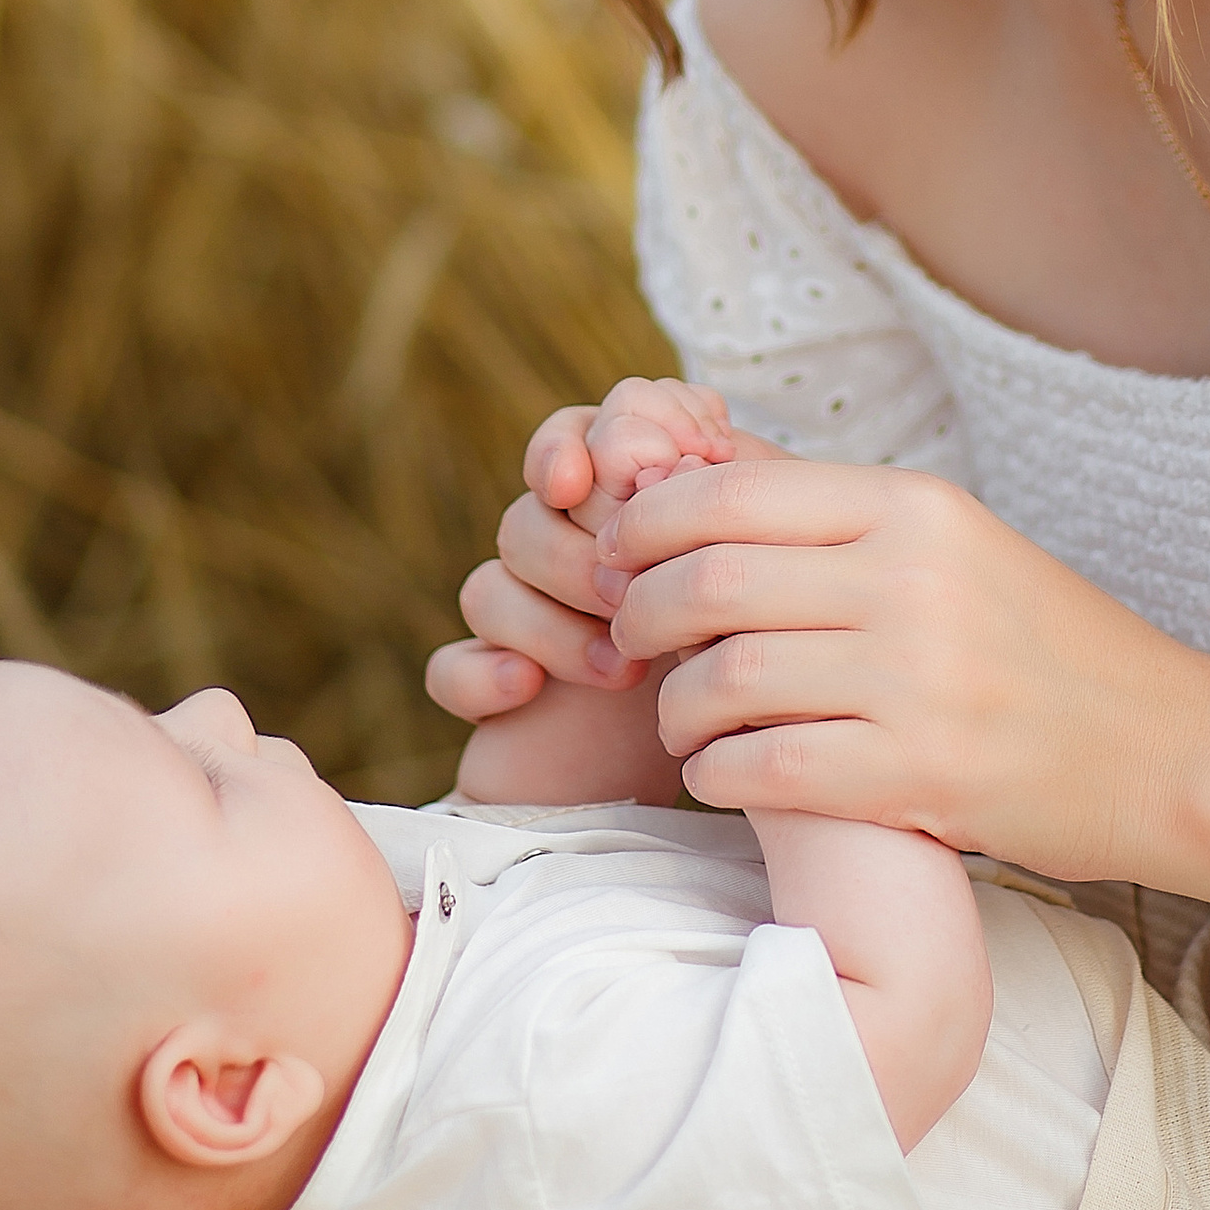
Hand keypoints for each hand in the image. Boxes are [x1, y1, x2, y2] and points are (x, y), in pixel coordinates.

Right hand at [423, 379, 740, 734]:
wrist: (733, 774)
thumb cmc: (756, 650)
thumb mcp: (759, 564)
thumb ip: (717, 495)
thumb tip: (654, 456)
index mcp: (625, 503)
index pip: (575, 435)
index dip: (588, 445)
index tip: (642, 469)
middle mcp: (567, 551)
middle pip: (530, 515)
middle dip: (582, 552)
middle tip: (635, 595)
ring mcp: (524, 623)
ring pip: (489, 588)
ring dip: (551, 624)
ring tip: (624, 671)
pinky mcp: (495, 694)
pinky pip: (451, 669)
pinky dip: (479, 672)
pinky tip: (526, 686)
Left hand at [592, 452, 1208, 881]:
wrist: (1162, 751)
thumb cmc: (1039, 646)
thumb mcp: (950, 545)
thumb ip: (831, 518)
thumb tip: (689, 475)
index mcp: (915, 507)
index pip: (730, 492)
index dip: (648, 524)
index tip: (622, 557)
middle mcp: (912, 580)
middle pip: (709, 581)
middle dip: (640, 612)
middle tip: (629, 639)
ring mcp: (917, 681)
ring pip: (727, 678)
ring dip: (675, 704)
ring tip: (680, 717)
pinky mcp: (918, 776)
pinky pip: (766, 767)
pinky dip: (716, 772)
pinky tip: (719, 772)